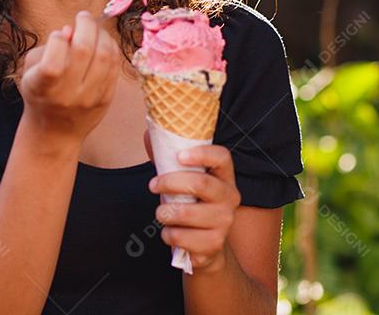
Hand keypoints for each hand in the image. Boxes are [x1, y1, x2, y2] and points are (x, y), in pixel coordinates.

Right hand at [18, 10, 119, 145]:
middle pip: (84, 50)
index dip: (58, 40)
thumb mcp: (31, 71)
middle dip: (85, 25)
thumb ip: (46, 49)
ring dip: (101, 34)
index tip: (59, 36)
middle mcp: (67, 95)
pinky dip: (111, 47)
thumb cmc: (40, 93)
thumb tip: (70, 30)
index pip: (53, 60)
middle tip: (83, 17)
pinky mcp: (106, 99)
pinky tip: (103, 41)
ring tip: (93, 28)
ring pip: (105, 55)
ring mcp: (89, 98)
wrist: (55, 131)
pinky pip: (115, 66)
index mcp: (43, 87)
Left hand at [148, 144, 239, 274]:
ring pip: (186, 213)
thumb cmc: (190, 203)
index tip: (178, 155)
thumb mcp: (182, 179)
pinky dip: (167, 234)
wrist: (206, 245)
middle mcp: (230, 197)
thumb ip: (167, 156)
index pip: (222, 157)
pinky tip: (171, 232)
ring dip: (164, 212)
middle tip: (152, 185)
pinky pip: (181, 236)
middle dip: (169, 183)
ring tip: (162, 213)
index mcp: (224, 176)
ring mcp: (225, 222)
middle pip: (200, 183)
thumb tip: (148, 133)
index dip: (201, 154)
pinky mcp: (214, 244)